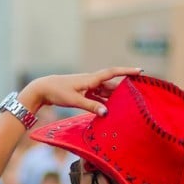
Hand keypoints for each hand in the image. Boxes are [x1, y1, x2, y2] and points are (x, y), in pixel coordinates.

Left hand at [19, 67, 142, 117]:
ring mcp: (87, 87)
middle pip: (112, 84)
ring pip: (105, 91)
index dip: (127, 72)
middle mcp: (91, 81)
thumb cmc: (57, 92)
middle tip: (139, 91)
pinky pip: (98, 97)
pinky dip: (104, 102)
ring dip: (115, 96)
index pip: (113, 73)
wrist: (43, 89)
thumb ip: (91, 106)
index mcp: (91, 79)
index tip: (140, 71)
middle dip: (125, 87)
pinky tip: (109, 109)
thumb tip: (106, 113)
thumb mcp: (75, 100)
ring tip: (127, 103)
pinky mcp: (83, 93)